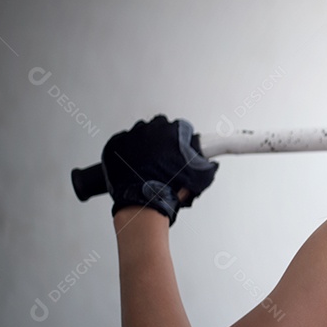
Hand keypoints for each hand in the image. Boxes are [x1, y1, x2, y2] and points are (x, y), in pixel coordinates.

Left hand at [101, 114, 218, 225]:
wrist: (143, 201)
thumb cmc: (167, 188)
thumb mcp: (198, 177)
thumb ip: (207, 165)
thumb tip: (210, 163)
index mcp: (173, 132)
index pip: (179, 126)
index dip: (180, 137)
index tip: (179, 146)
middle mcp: (152, 130)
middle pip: (159, 125)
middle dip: (162, 137)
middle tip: (163, 154)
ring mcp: (132, 136)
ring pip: (140, 132)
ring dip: (144, 142)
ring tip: (147, 160)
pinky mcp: (115, 144)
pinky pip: (122, 141)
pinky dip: (126, 149)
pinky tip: (132, 163)